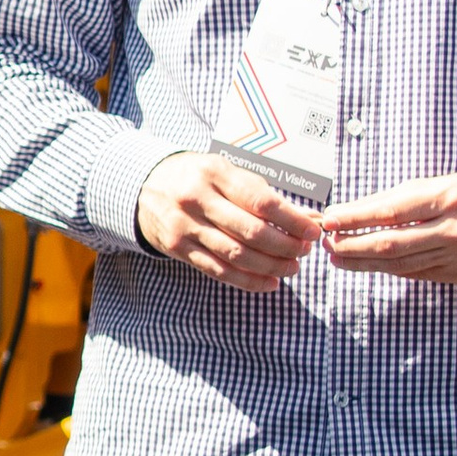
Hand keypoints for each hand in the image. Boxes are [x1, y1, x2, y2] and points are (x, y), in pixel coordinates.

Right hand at [134, 153, 323, 291]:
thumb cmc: (196, 176)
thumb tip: (310, 217)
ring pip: (236, 255)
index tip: (313, 231)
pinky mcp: (178, 249)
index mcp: (215, 173)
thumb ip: (266, 195)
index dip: (292, 220)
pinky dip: (248, 281)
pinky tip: (269, 282)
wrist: (143, 185)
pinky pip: (218, 271)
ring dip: (270, 266)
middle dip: (285, 245)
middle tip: (304, 251)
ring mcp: (185, 226)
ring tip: (292, 268)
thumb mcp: (227, 173)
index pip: (261, 201)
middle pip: (251, 231)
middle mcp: (197, 199)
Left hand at [322, 173, 456, 282]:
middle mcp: (456, 229)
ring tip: (337, 255)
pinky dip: (384, 267)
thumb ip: (393, 199)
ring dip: (362, 261)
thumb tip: (348, 212)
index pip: (392, 212)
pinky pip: (411, 272)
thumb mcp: (434, 184)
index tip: (330, 219)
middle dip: (353, 245)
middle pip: (392, 243)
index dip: (357, 218)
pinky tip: (363, 262)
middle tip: (327, 242)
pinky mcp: (454, 275)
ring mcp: (456, 257)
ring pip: (399, 264)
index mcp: (450, 198)